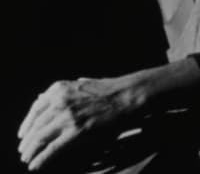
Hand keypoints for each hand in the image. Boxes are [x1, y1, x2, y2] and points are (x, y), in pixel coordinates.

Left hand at [17, 76, 139, 170]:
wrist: (124, 96)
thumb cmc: (106, 90)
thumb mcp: (80, 85)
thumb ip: (61, 92)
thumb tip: (41, 98)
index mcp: (59, 89)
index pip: (36, 108)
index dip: (27, 124)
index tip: (22, 134)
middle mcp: (60, 101)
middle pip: (36, 125)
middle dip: (28, 140)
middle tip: (23, 151)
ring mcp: (67, 116)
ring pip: (40, 137)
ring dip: (31, 151)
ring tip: (27, 159)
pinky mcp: (76, 131)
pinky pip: (52, 149)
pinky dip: (41, 159)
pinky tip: (36, 165)